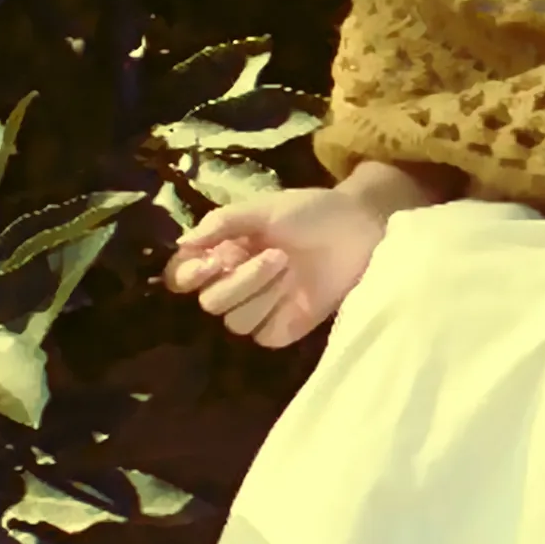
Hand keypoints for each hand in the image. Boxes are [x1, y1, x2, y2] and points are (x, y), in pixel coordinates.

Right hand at [159, 184, 390, 347]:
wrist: (361, 227)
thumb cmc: (312, 211)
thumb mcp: (265, 207)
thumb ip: (224, 222)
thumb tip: (184, 243)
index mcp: (225, 251)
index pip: (184, 277)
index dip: (188, 275)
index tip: (210, 261)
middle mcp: (236, 282)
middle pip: (211, 302)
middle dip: (240, 280)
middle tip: (275, 255)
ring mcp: (262, 307)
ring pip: (235, 322)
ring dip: (260, 293)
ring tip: (290, 267)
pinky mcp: (285, 328)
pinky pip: (262, 336)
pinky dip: (275, 316)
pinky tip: (296, 294)